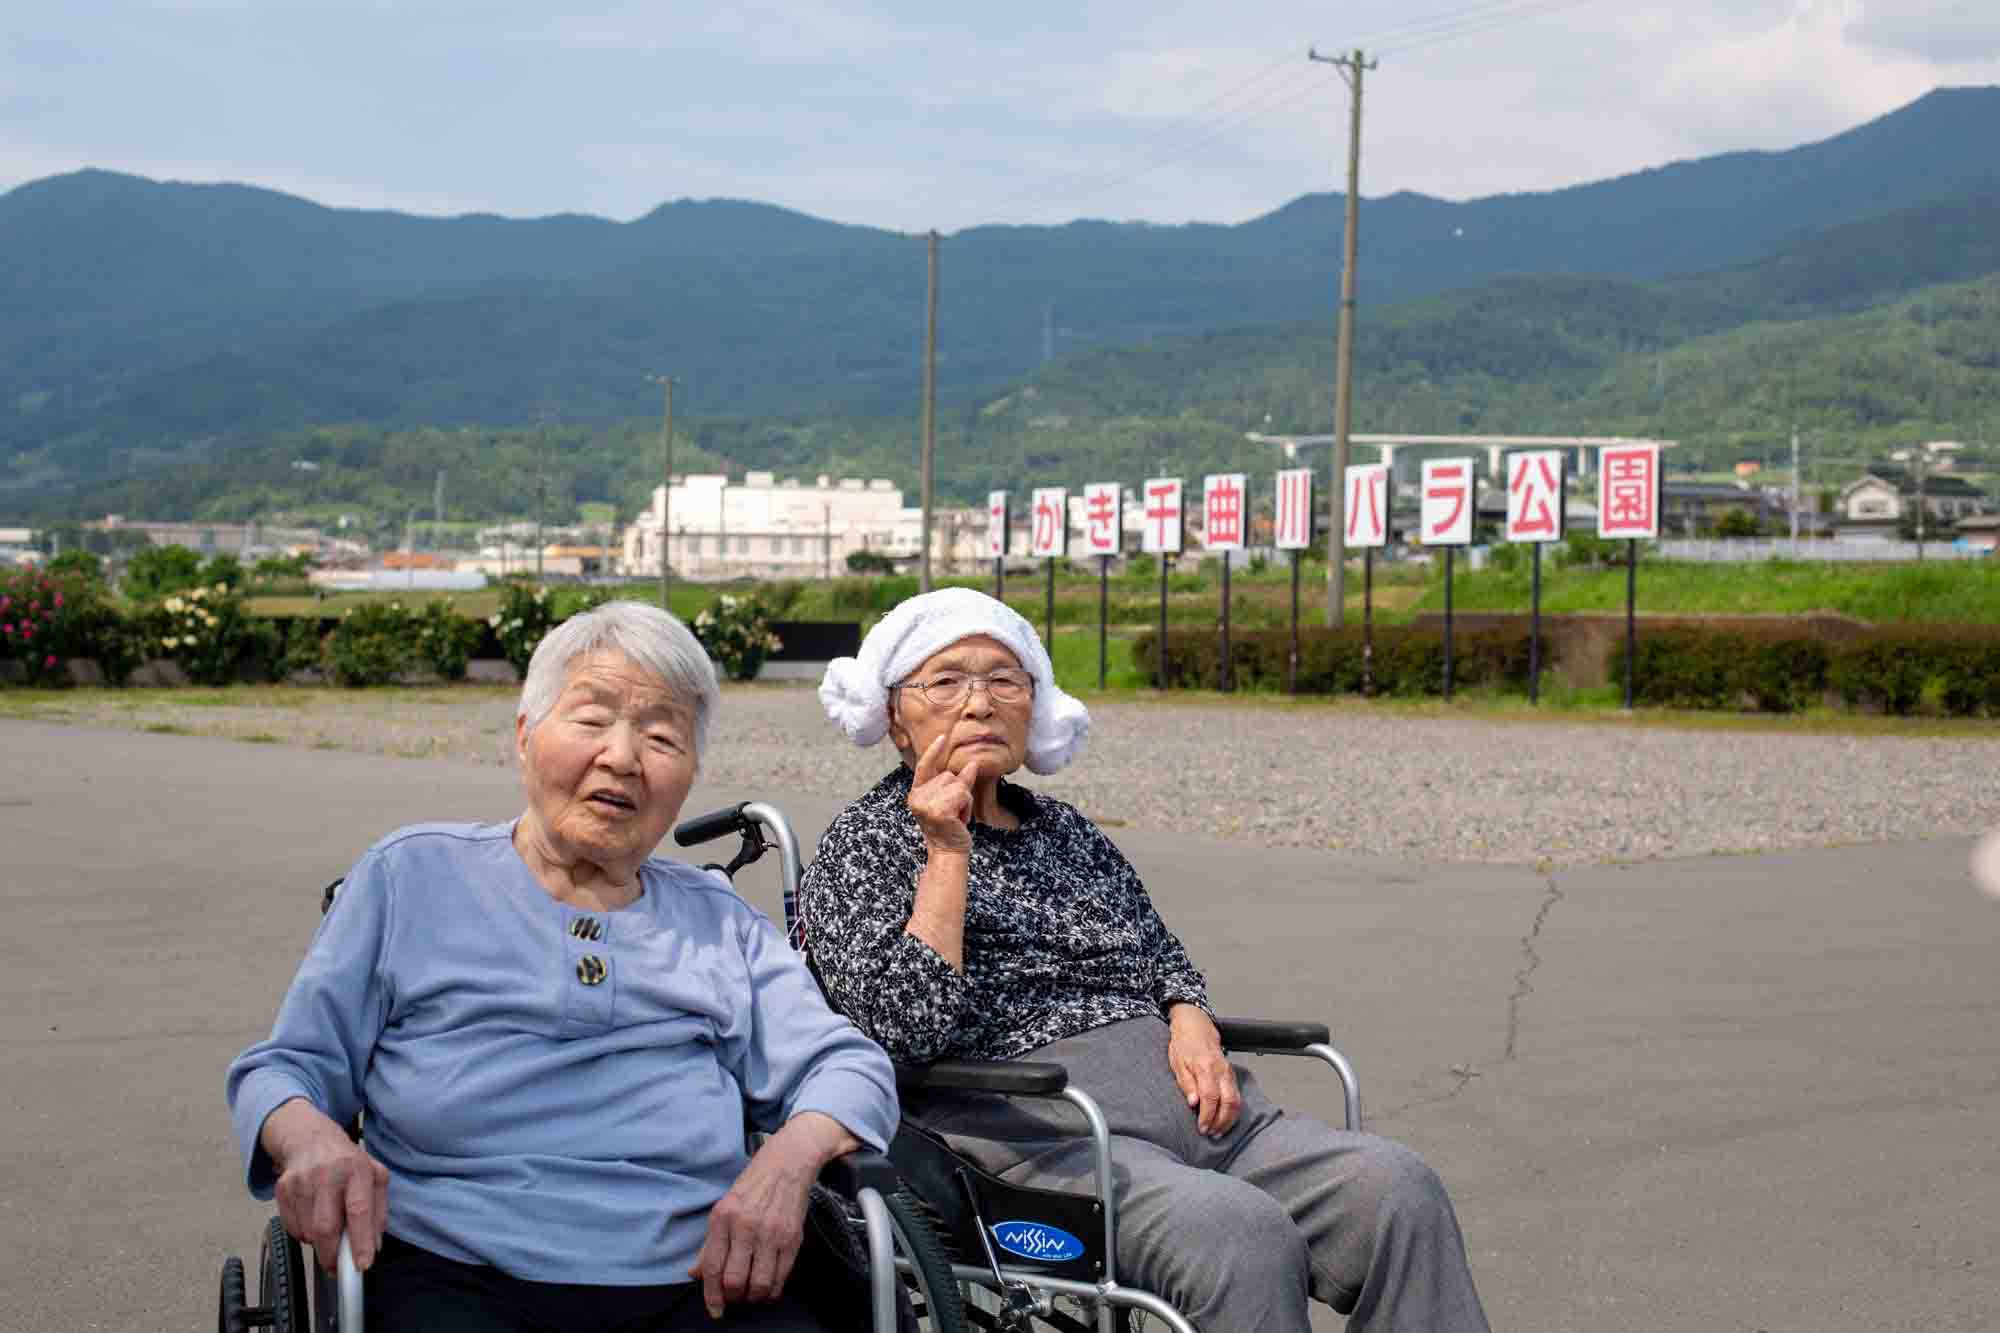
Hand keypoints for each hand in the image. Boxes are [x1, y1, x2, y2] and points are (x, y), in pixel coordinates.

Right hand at [264, 1099, 388, 1272]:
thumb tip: (373, 1246)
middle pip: (325, 1227)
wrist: (309, 1138)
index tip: (362, 1264)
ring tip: (329, 1231)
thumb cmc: (347, 1162)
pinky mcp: (283, 1189)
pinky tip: (312, 1219)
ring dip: (319, 1243)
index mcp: (357, 1170)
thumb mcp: (375, 1177)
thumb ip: (378, 1211)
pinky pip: (292, 1228)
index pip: (358, 1210)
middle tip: (340, 1267)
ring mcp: (301, 1181)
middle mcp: (328, 1174)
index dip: (360, 1241)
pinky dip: (304, 1234)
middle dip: (333, 1255)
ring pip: (307, 1232)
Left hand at [690, 1114, 852, 1316]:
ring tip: (752, 1295)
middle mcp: (745, 1226)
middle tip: (735, 1298)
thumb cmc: (753, 1185)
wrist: (787, 1163)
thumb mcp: (724, 1208)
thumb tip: (694, 1274)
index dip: (711, 1295)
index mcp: (723, 1218)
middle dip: (733, 1298)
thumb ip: (709, 1244)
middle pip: (734, 1280)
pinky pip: (782, 1276)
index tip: (714, 1309)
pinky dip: (774, 1291)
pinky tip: (770, 1290)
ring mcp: (771, 1233)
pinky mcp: (792, 1238)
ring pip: (759, 1283)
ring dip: (754, 1297)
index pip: (712, 1266)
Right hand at [908, 733, 982, 854]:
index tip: (943, 736)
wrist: (948, 853)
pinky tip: (959, 820)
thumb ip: (960, 782)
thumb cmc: (950, 828)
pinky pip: (962, 794)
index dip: (933, 751)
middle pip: (949, 775)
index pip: (924, 766)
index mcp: (916, 793)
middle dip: (959, 792)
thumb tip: (972, 763)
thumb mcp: (953, 802)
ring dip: (964, 800)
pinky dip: (967, 807)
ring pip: (958, 784)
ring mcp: (925, 804)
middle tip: (954, 813)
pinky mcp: (938, 810)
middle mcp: (916, 797)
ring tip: (957, 816)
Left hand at [1166, 1005, 1241, 1137]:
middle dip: (1221, 1122)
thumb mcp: (1177, 1062)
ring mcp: (1228, 1072)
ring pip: (1236, 1101)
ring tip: (1218, 1131)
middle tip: (1210, 1134)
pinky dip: (1232, 1111)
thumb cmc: (1184, 1044)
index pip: (1210, 1097)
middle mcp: (1220, 1070)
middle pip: (1229, 1102)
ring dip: (1229, 1119)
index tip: (1201, 1128)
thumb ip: (1186, 1084)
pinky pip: (1237, 1096)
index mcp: (1204, 1067)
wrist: (1196, 1025)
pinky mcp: (1231, 1075)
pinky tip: (1224, 1120)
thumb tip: (1194, 1103)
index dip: (1207, 1116)